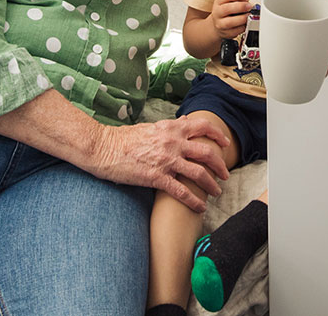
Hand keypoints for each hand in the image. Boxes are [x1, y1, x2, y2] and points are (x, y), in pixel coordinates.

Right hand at [87, 114, 231, 211]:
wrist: (103, 148)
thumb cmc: (123, 138)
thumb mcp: (151, 126)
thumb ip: (171, 126)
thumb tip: (186, 121)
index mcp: (172, 128)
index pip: (203, 126)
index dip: (218, 135)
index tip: (225, 144)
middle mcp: (173, 142)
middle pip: (207, 152)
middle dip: (220, 165)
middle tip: (225, 175)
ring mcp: (166, 160)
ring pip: (199, 173)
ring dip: (212, 184)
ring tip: (217, 192)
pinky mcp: (156, 177)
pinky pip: (182, 191)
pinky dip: (194, 201)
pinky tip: (200, 207)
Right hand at [211, 0, 251, 39]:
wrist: (218, 25)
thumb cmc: (226, 12)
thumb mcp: (228, 3)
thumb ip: (237, 0)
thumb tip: (250, 1)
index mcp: (218, 2)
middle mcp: (217, 13)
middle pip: (227, 9)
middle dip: (240, 7)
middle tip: (249, 6)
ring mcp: (220, 24)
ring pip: (230, 22)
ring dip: (242, 18)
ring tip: (248, 15)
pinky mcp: (226, 33)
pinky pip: (235, 31)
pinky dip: (243, 27)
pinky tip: (246, 23)